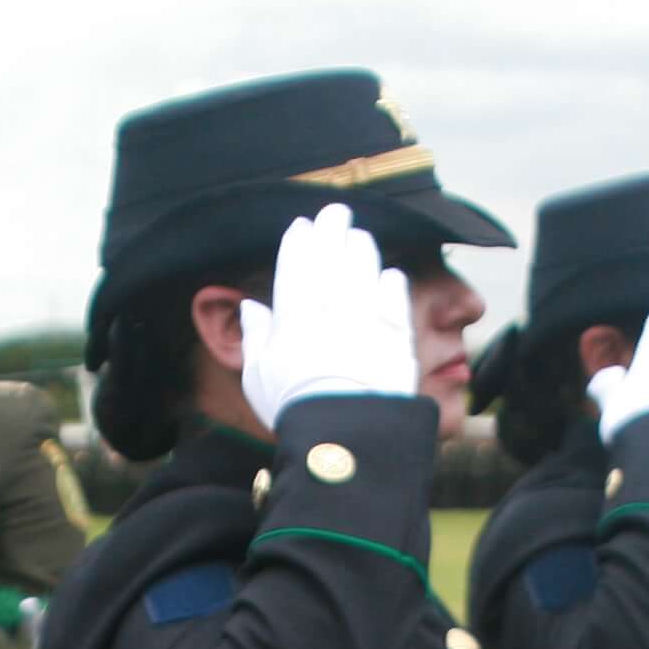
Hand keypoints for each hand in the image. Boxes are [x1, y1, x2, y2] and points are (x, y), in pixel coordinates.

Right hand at [236, 207, 415, 423]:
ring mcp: (367, 317)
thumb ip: (255, 336)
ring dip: (361, 248)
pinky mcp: (398, 334)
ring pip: (365, 268)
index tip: (302, 226)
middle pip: (332, 257)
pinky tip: (388, 274)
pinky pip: (395, 297)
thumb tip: (251, 306)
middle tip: (335, 212)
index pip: (296, 265)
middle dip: (332, 229)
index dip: (300, 241)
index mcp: (293, 315)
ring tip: (359, 236)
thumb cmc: (295, 409)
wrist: (347, 436)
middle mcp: (332, 307)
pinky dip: (391, 282)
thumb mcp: (257, 376)